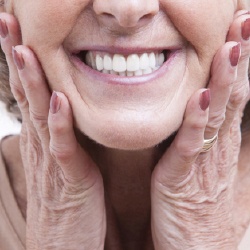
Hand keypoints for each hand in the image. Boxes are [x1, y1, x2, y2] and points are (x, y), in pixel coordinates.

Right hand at [0, 13, 105, 249]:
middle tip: (9, 20)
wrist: (64, 243)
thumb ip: (63, 135)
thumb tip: (63, 108)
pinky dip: (59, 123)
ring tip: (25, 48)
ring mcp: (52, 161)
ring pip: (39, 114)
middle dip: (18, 57)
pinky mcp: (69, 179)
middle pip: (27, 94)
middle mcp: (43, 144)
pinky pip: (63, 147)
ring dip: (32, 82)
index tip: (19, 29)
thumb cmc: (68, 200)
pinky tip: (57, 100)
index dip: (23, 61)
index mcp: (44, 138)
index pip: (31, 92)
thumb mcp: (64, 160)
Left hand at [151, 11, 249, 249]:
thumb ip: (210, 140)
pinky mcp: (184, 178)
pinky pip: (191, 144)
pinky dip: (197, 120)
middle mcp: (220, 147)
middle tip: (247, 21)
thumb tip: (209, 111)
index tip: (244, 32)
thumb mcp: (212, 170)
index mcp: (224, 143)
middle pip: (235, 96)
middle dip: (243, 59)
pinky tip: (201, 97)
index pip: (239, 95)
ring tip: (233, 46)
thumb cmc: (202, 211)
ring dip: (226, 80)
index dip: (243, 64)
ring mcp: (205, 162)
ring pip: (219, 114)